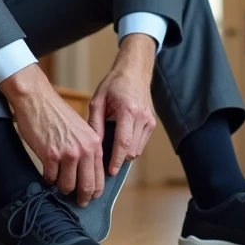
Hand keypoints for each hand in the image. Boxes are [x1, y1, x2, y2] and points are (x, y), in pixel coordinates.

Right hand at [0, 64, 103, 205]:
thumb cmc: (57, 114)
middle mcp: (84, 149)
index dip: (95, 190)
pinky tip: (47, 173)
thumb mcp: (80, 129)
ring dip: (62, 188)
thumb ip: (87, 148)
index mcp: (94, 143)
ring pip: (68, 185)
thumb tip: (88, 172)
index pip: (99, 175)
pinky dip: (48, 179)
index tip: (91, 197)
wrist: (37, 100)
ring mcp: (67, 153)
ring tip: (58, 184)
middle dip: (82, 197)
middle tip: (78, 202)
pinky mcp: (50, 155)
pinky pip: (51, 178)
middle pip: (86, 185)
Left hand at [89, 34, 158, 175]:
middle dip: (118, 160)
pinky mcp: (152, 124)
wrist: (134, 72)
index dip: (116, 160)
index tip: (109, 172)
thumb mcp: (98, 100)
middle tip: (103, 164)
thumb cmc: (114, 84)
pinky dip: (131, 147)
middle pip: (132, 150)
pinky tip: (119, 143)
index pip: (123, 142)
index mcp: (128, 110)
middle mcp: (142, 117)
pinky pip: (141, 144)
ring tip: (109, 154)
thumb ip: (95, 123)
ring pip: (138, 150)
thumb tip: (92, 146)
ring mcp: (150, 121)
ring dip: (125, 155)